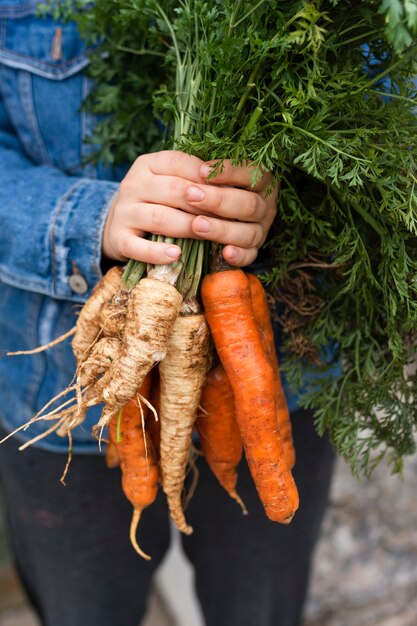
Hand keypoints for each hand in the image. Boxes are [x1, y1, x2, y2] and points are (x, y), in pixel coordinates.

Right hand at [102, 150, 277, 266]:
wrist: (117, 223)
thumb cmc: (156, 201)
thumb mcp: (169, 181)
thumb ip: (193, 178)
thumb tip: (232, 183)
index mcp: (148, 164)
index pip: (181, 163)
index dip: (208, 177)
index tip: (233, 188)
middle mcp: (133, 184)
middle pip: (173, 191)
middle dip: (203, 205)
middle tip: (228, 217)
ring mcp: (124, 212)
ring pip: (159, 218)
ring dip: (187, 227)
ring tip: (208, 235)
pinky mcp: (118, 238)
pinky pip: (137, 247)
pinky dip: (157, 252)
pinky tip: (176, 255)